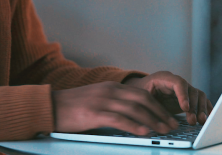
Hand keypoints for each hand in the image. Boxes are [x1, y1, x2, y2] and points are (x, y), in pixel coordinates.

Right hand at [51, 81, 179, 134]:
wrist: (50, 106)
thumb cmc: (72, 107)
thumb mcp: (96, 100)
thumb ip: (113, 105)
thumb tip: (132, 118)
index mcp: (111, 87)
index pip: (141, 94)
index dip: (157, 106)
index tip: (168, 117)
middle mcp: (109, 91)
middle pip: (142, 100)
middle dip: (160, 113)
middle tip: (171, 125)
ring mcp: (102, 101)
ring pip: (134, 109)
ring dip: (152, 121)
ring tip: (164, 131)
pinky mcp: (94, 113)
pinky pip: (119, 119)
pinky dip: (134, 126)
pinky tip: (144, 132)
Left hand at [123, 71, 212, 124]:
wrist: (142, 90)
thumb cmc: (140, 92)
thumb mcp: (141, 96)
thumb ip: (149, 104)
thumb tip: (157, 118)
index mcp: (163, 78)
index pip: (178, 82)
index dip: (183, 95)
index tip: (185, 108)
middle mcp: (176, 82)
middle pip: (191, 90)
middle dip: (194, 106)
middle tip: (192, 119)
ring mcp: (184, 89)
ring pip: (198, 95)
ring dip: (201, 108)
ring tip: (200, 121)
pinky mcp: (189, 97)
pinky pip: (201, 100)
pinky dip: (206, 108)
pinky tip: (207, 117)